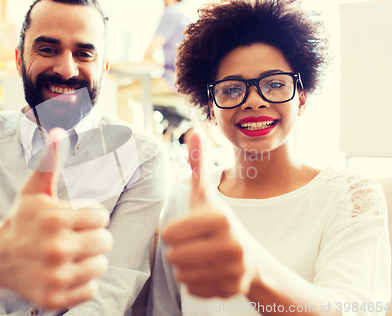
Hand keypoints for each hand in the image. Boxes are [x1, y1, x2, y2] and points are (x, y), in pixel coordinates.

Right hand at [0, 128, 112, 309]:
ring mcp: (55, 277)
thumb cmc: (21, 220)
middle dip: (93, 238)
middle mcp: (56, 249)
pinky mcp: (54, 300)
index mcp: (55, 219)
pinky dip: (81, 282)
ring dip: (89, 260)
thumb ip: (49, 162)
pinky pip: (91, 289)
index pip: (101, 216)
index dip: (90, 216)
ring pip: (100, 266)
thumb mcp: (33, 190)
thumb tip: (58, 128)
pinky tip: (63, 272)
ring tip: (70, 255)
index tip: (74, 219)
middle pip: (105, 242)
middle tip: (74, 238)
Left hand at [162, 131, 255, 297]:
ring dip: (185, 268)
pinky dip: (196, 283)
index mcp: (221, 218)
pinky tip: (210, 272)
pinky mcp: (234, 290)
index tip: (188, 229)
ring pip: (181, 275)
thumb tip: (193, 130)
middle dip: (178, 251)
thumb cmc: (219, 223)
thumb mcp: (206, 195)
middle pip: (173, 256)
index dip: (173, 232)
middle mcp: (232, 245)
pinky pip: (193, 290)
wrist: (252, 258)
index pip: (169, 234)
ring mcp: (235, 270)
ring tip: (202, 258)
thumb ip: (198, 165)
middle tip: (194, 245)